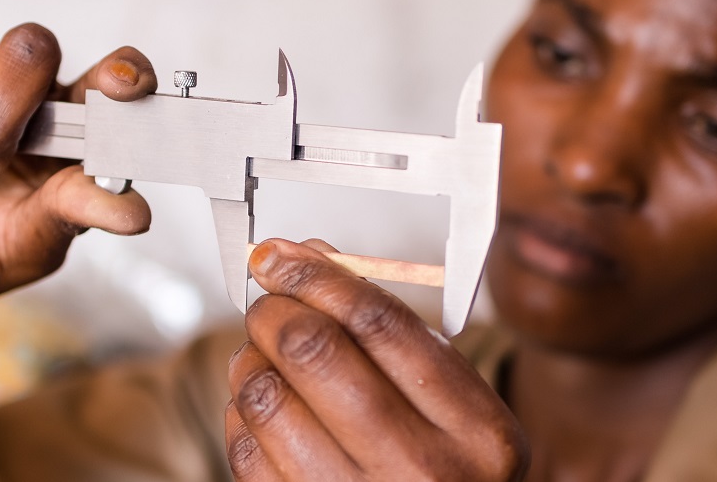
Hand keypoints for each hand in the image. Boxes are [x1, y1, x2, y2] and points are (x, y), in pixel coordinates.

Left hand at [225, 239, 528, 480]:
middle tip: (267, 306)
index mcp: (473, 427)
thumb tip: (310, 260)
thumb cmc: (448, 471)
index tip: (280, 257)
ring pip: (267, 398)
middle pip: (314, 351)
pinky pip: (245, 452)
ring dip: (250, 361)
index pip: (378, 321)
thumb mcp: (456, 404)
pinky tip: (266, 408)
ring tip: (263, 360)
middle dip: (274, 311)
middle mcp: (421, 468)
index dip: (317, 276)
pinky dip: (243, 415)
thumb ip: (395, 333)